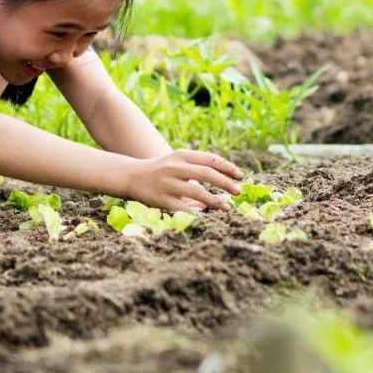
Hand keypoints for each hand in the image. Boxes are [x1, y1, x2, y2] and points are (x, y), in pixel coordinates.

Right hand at [126, 150, 242, 212]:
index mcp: (181, 155)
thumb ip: (198, 167)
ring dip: (214, 201)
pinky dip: (197, 213)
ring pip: (197, 192)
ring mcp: (168, 184)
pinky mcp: (162, 199)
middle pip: (206, 173)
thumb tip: (227, 179)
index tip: (240, 176)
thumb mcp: (178, 162)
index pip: (210, 159)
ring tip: (226, 207)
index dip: (227, 167)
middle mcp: (174, 167)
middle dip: (225, 183)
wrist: (132, 177)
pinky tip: (206, 216)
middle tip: (238, 191)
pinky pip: (184, 208)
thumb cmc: (162, 170)